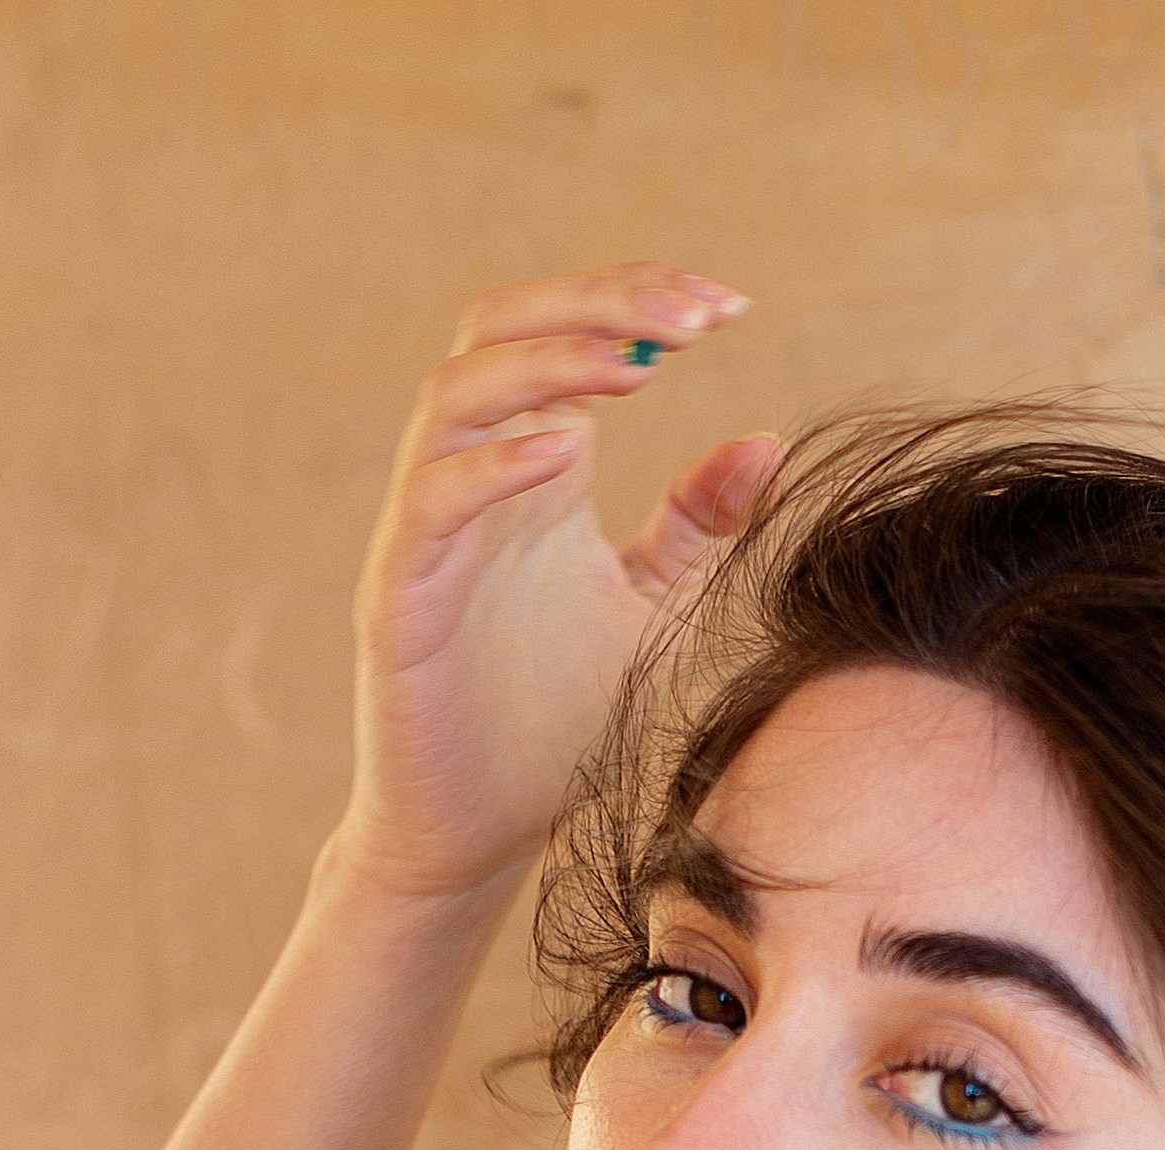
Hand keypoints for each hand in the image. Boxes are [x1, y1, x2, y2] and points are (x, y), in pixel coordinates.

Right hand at [335, 269, 778, 907]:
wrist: (479, 834)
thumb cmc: (556, 722)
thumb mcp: (651, 608)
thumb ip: (697, 528)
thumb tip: (767, 446)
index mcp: (535, 467)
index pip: (569, 333)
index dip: (639, 300)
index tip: (729, 307)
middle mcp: (474, 476)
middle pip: (504, 326)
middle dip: (599, 303)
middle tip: (693, 316)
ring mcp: (429, 530)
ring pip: (457, 394)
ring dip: (547, 363)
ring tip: (637, 368)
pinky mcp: (398, 595)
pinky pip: (431, 502)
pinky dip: (491, 466)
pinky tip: (566, 452)